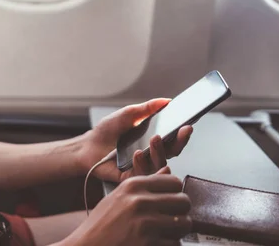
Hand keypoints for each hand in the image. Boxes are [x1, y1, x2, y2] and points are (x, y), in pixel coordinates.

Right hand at [63, 167, 191, 245]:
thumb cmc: (100, 224)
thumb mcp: (118, 197)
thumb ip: (144, 185)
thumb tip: (168, 171)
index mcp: (133, 186)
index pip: (174, 181)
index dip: (176, 192)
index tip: (172, 201)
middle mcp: (140, 201)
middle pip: (183, 201)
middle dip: (181, 212)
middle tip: (174, 220)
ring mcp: (145, 224)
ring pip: (184, 223)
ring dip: (179, 230)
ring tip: (168, 233)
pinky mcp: (148, 244)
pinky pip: (175, 243)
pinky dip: (170, 245)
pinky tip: (158, 243)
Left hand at [79, 99, 193, 182]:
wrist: (88, 146)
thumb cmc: (107, 130)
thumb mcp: (128, 114)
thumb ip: (147, 108)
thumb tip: (167, 100)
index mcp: (153, 139)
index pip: (174, 138)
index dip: (183, 132)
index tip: (189, 122)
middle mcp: (151, 154)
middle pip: (173, 151)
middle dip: (181, 140)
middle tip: (185, 130)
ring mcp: (143, 166)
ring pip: (161, 163)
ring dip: (161, 150)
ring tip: (157, 137)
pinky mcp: (132, 177)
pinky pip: (143, 173)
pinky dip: (142, 163)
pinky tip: (138, 153)